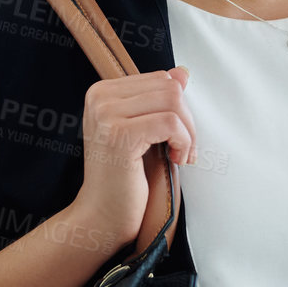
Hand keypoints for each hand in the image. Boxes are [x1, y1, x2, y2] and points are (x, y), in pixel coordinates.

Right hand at [77, 66, 195, 244]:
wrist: (103, 214)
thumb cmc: (125, 175)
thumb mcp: (144, 130)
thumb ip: (160, 99)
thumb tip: (183, 72)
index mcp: (102, 91)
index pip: (161, 79)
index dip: (178, 108)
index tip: (177, 135)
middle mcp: (99, 97)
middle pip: (169, 87)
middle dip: (187, 119)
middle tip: (183, 148)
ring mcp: (106, 115)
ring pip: (173, 102)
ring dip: (188, 132)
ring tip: (180, 154)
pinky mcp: (119, 135)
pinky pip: (170, 123)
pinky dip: (183, 142)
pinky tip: (176, 159)